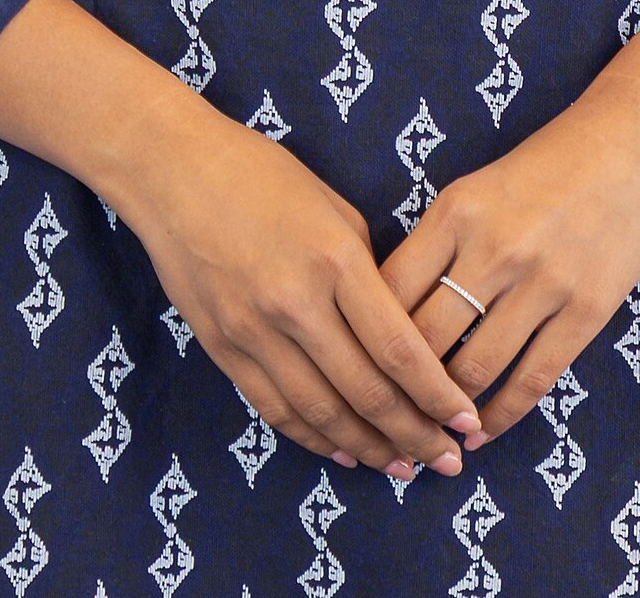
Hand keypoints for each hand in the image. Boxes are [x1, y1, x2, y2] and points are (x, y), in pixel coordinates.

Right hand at [0, 0, 479, 480]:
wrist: (173, 172)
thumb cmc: (262, 175)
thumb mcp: (333, 207)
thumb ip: (368, 270)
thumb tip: (400, 330)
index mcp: (335, 260)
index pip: (399, 349)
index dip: (438, 396)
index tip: (466, 421)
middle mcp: (297, 304)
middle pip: (367, 393)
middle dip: (416, 435)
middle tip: (448, 462)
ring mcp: (255, 332)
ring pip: (324, 414)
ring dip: (370, 448)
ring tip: (404, 467)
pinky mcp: (224, 350)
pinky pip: (278, 410)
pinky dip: (316, 439)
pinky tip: (346, 452)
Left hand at [378, 0, 639, 445]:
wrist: (631, 144)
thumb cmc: (544, 167)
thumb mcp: (475, 189)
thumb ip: (436, 244)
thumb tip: (388, 314)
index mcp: (456, 211)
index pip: (390, 292)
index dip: (364, 340)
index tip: (356, 370)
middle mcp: (493, 248)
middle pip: (424, 340)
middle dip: (399, 387)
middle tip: (385, 417)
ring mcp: (542, 282)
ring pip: (474, 370)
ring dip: (448, 411)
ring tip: (430, 433)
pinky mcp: (585, 312)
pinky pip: (532, 379)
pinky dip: (500, 417)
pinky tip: (480, 434)